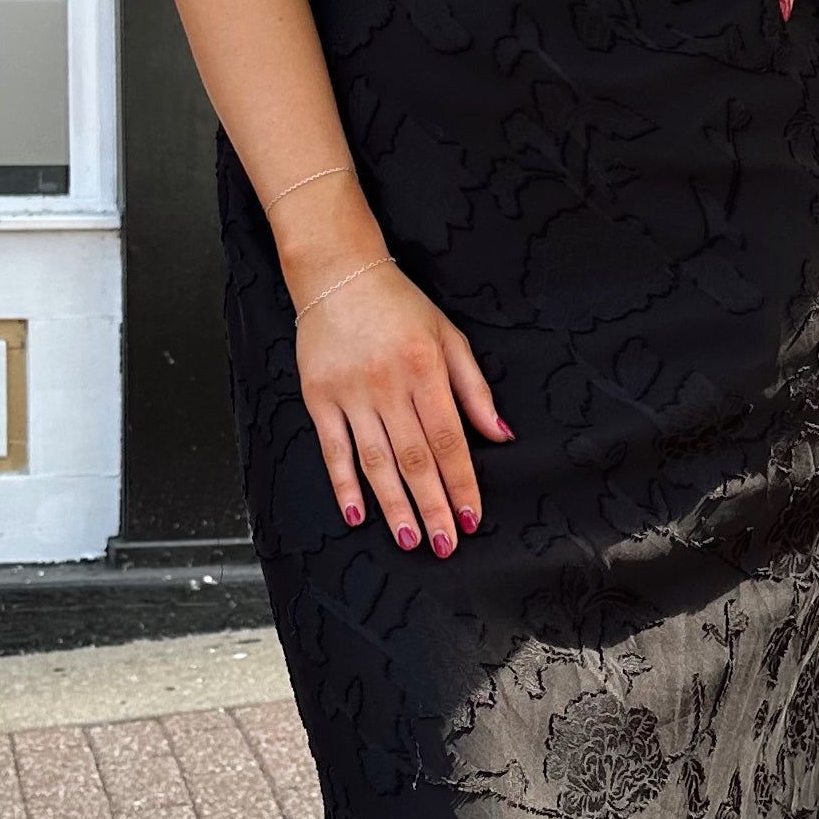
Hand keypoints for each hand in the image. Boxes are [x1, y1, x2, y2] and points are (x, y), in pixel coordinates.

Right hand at [293, 257, 508, 552]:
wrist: (338, 274)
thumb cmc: (399, 306)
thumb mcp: (449, 336)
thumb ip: (475, 389)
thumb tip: (500, 435)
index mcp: (425, 368)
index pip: (449, 439)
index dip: (462, 483)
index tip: (472, 517)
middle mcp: (388, 384)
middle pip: (415, 458)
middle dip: (433, 505)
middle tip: (445, 544)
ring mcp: (350, 393)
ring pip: (376, 461)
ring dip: (394, 505)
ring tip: (409, 539)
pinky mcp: (318, 398)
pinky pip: (334, 449)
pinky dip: (344, 485)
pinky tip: (357, 514)